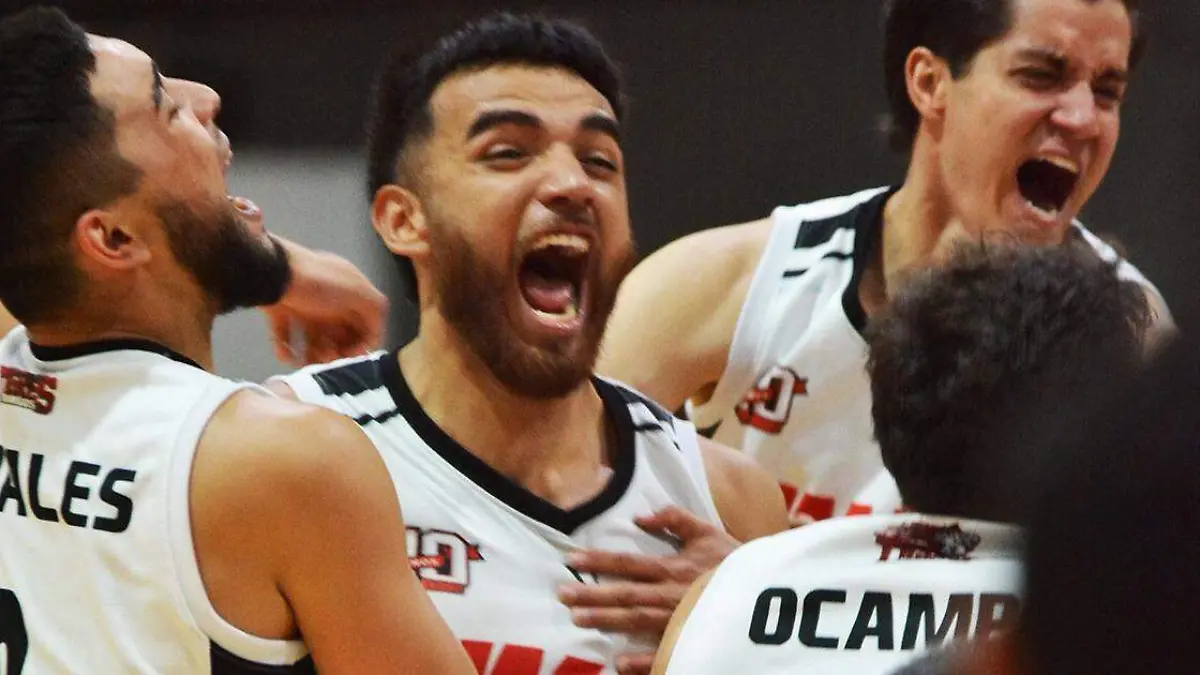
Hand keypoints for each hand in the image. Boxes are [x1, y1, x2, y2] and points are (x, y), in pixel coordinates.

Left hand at [264, 241, 387, 365]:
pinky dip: (286, 349)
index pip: (364, 321)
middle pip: (338, 332)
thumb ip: (374, 309)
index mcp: (349, 290)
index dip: (362, 340)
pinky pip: (285, 335)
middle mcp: (329, 297)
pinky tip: (288, 357)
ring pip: (313, 337)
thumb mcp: (357, 291)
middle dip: (337, 349)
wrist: (272, 271)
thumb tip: (375, 332)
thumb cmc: (317, 281)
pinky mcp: (280, 309)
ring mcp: (303, 304)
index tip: (354, 355)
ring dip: (313, 354)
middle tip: (330, 359)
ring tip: (308, 362)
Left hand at [558, 506, 739, 672]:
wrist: (768, 589)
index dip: (599, 560)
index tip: (572, 559)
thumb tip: (640, 516)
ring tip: (578, 619)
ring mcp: (680, 620)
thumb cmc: (733, 561)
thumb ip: (674, 519)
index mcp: (673, 568)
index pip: (629, 563)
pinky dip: (642, 661)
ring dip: (607, 621)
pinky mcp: (691, 641)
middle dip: (592, 594)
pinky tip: (619, 664)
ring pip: (637, 621)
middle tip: (562, 595)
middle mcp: (671, 594)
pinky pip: (664, 654)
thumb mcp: (707, 532)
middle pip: (626, 594)